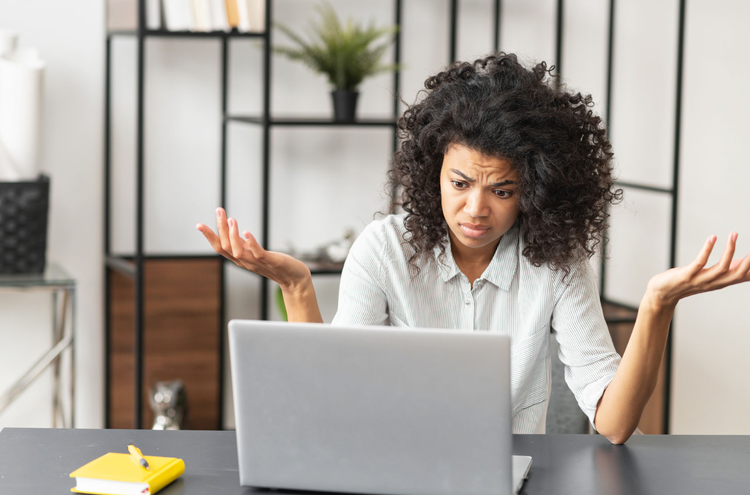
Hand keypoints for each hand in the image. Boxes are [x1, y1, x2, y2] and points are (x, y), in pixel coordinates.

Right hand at [196, 207, 310, 290]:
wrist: (293, 278)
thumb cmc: (274, 264)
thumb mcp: (254, 252)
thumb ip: (242, 244)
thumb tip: (230, 230)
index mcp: (240, 259)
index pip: (220, 248)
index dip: (209, 237)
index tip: (199, 224)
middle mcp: (245, 262)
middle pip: (226, 247)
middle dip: (220, 228)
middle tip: (219, 211)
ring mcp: (257, 263)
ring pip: (238, 251)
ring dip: (233, 235)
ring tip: (232, 220)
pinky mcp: (270, 262)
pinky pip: (258, 253)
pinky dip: (251, 243)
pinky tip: (247, 232)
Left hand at [647, 232, 749, 307]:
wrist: (663, 294)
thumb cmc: (688, 281)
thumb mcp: (711, 275)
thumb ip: (727, 268)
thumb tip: (744, 261)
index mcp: (721, 281)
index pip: (744, 275)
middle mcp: (714, 282)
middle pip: (739, 273)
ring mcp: (701, 280)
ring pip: (722, 267)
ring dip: (730, 250)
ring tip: (734, 234)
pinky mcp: (687, 276)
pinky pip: (700, 262)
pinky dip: (707, 249)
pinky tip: (712, 237)